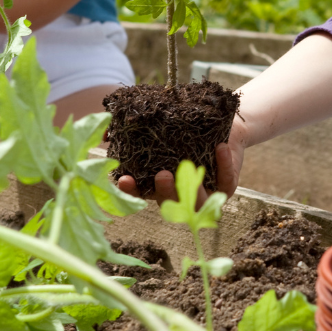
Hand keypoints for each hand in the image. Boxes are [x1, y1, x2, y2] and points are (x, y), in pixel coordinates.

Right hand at [116, 115, 247, 203]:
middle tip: (162, 175)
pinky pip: (225, 182)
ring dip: (192, 189)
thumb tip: (105, 135)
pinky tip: (220, 148)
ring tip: (189, 167)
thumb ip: (133, 131)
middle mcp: (180, 193)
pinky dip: (223, 166)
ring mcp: (204, 193)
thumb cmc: (189, 130)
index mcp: (160, 182)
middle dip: (165, 192)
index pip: (142, 192)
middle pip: (169, 203)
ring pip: (197, 203)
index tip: (125, 180)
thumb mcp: (162, 127)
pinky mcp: (225, 187)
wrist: (225, 128)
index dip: (132, 190)